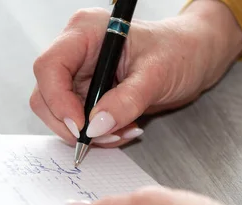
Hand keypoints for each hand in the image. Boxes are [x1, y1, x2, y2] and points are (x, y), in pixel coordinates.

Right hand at [30, 1, 241, 146]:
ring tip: (123, 132)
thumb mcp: (156, 75)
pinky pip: (79, 123)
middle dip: (73, 124)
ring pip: (60, 115)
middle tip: (105, 135)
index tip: (81, 127)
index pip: (49, 67)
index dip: (58, 100)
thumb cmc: (180, 52)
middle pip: (46, 95)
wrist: (194, 59)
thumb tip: (95, 127)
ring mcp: (80, 76)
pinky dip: (98, 134)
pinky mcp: (88, 96)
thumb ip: (126, 100)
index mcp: (85, 33)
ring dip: (88, 134)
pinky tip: (123, 129)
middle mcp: (76, 53)